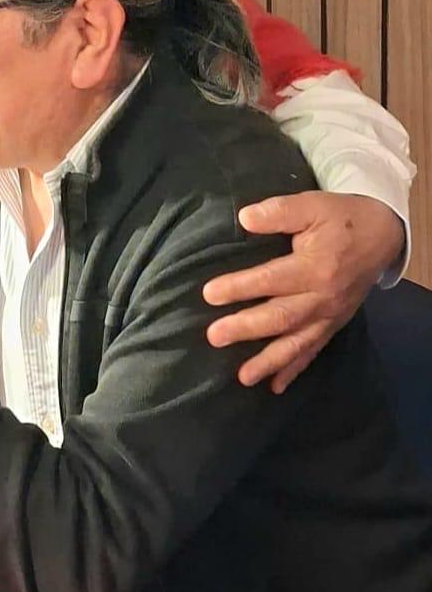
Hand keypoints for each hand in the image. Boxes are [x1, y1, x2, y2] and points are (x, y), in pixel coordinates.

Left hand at [204, 192, 404, 392]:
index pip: (271, 279)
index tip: (209, 294)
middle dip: (246, 328)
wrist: (381, 235)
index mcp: (315, 266)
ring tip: (242, 376)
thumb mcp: (312, 205)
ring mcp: (330, 315)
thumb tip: (245, 218)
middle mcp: (323, 296)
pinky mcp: (333, 324)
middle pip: (281, 317)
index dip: (240, 287)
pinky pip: (313, 350)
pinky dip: (294, 369)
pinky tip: (275, 386)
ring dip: (268, 361)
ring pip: (296, 342)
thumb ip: (278, 212)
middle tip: (214, 336)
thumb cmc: (341, 218)